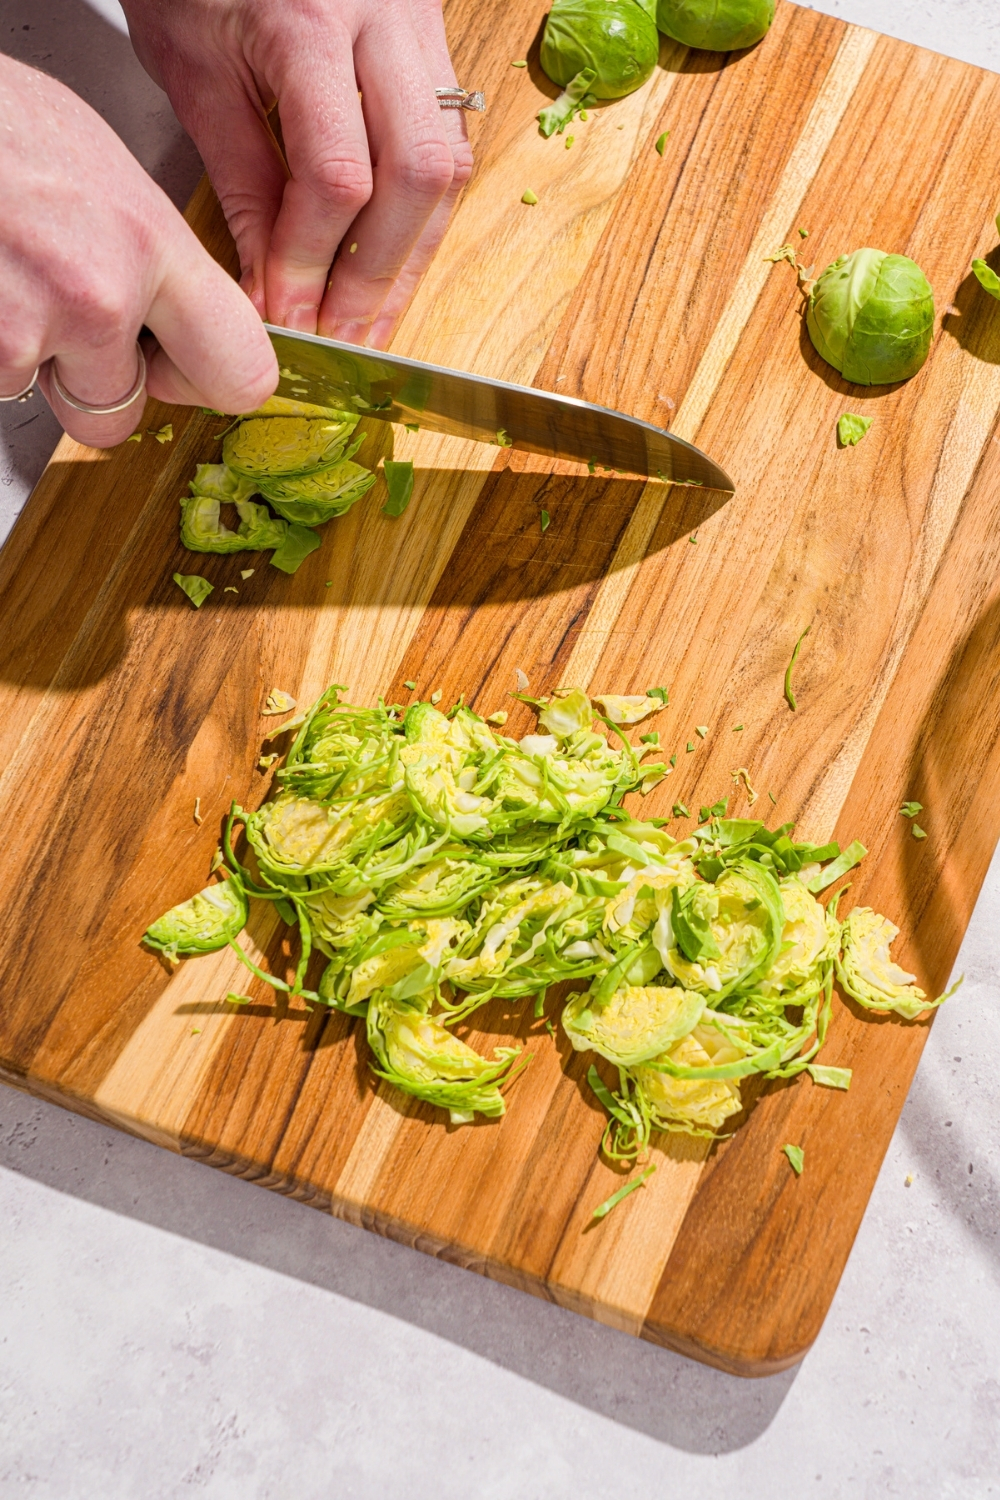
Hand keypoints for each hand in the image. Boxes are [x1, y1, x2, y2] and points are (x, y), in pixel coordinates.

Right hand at [0, 55, 277, 447]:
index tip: (179, 366)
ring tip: (9, 277)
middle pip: (121, 417)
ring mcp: (28, 330)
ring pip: (43, 398)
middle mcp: (99, 298)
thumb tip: (171, 310)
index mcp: (152, 245)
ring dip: (25, 357)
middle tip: (66, 327)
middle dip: (93, 387)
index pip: (241, 376)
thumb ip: (149, 253)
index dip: (204, 381)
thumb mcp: (104, 168)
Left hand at [121, 0, 473, 347]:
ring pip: (448, 163)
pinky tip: (387, 257)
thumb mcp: (193, 68)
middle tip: (340, 333)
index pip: (335, 175)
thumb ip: (241, 178)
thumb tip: (270, 285)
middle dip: (376, 273)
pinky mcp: (434, 40)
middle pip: (416, 175)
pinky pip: (448, 140)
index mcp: (307, 19)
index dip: (312, 262)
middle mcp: (383, 18)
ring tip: (371, 314)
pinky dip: (419, 212)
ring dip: (411, 253)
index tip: (286, 316)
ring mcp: (420, 25)